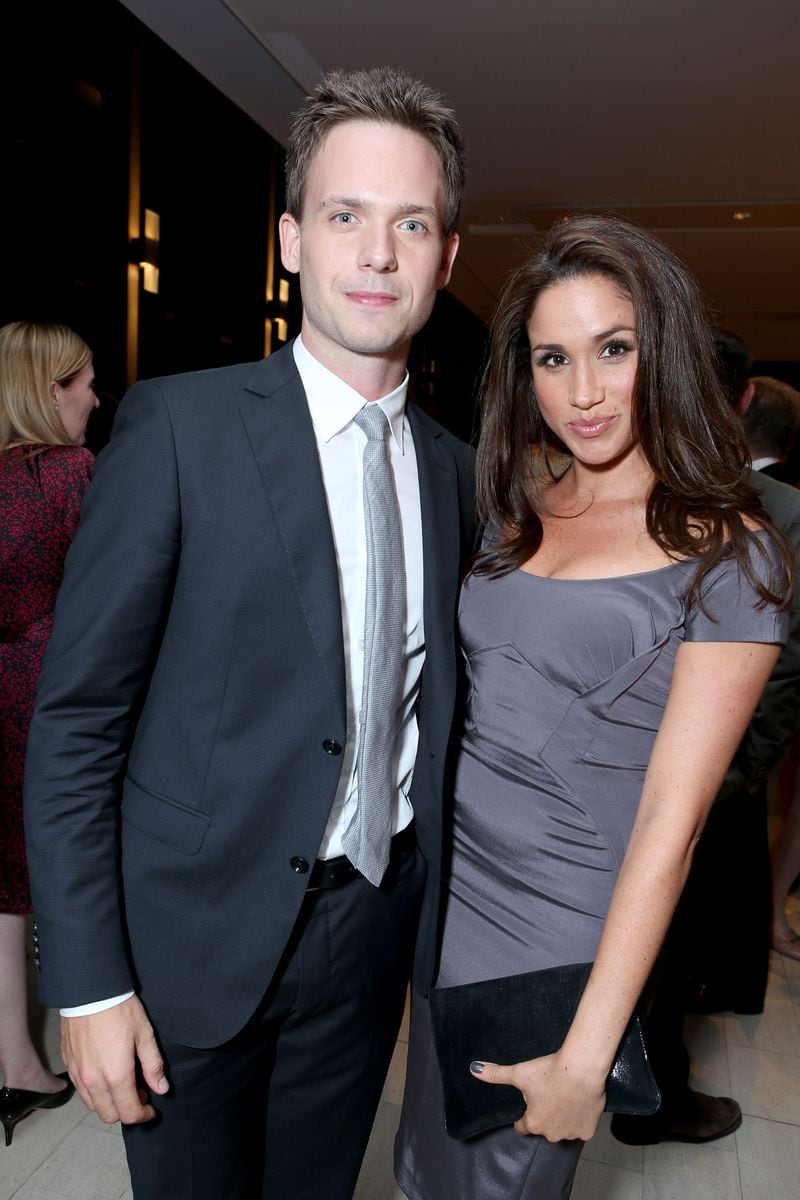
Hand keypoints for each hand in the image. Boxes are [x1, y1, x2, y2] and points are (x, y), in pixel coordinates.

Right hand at [61, 996, 168, 1124]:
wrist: (89, 991)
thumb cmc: (119, 1009)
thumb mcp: (144, 1034)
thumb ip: (153, 1065)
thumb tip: (161, 1088)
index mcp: (116, 1075)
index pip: (129, 1113)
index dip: (143, 1115)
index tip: (151, 1108)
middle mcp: (94, 1081)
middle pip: (109, 1115)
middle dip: (126, 1111)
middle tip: (139, 1094)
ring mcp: (79, 1074)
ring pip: (93, 1106)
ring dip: (109, 1104)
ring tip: (123, 1085)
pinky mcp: (70, 1065)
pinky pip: (81, 1091)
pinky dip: (95, 1093)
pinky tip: (106, 1076)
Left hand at [470, 1051, 604, 1141]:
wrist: (582, 1069)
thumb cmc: (550, 1071)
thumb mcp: (520, 1072)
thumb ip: (496, 1074)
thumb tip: (474, 1069)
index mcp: (533, 1123)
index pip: (523, 1127)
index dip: (524, 1116)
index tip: (529, 1104)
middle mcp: (551, 1134)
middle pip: (544, 1127)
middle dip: (544, 1114)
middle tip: (549, 1094)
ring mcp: (570, 1135)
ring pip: (562, 1128)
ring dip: (562, 1118)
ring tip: (565, 1096)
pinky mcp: (587, 1132)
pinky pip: (580, 1128)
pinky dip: (580, 1119)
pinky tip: (579, 1103)